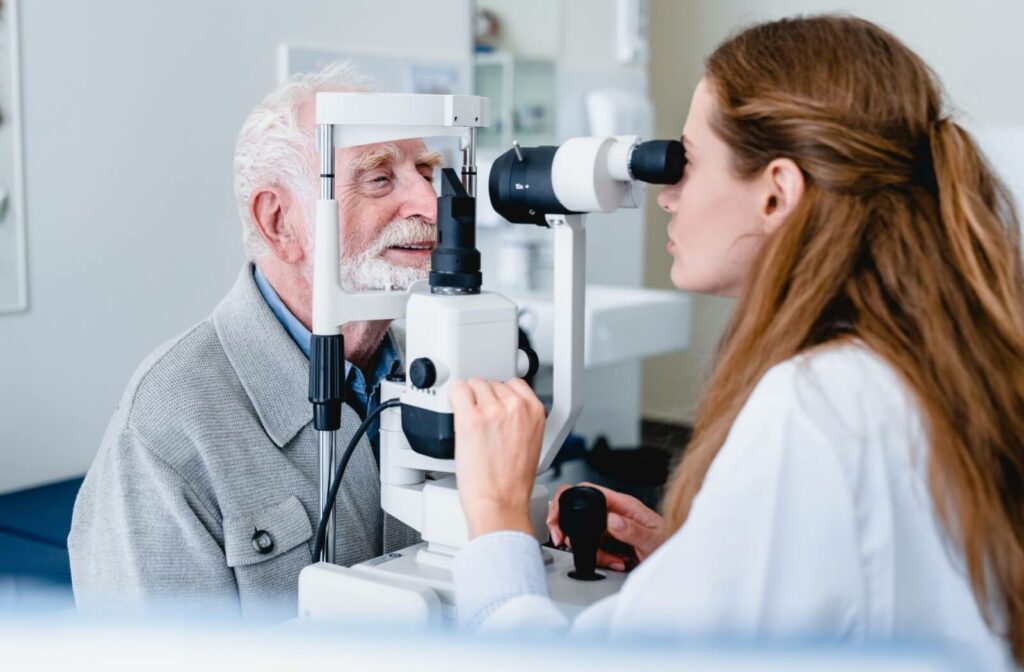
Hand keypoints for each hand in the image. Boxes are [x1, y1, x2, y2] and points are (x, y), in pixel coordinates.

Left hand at [450, 378, 545, 538]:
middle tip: (481, 423)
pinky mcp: (470, 418)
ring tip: (471, 424)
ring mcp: (492, 410)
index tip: (494, 405)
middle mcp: (516, 407)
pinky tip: (454, 409)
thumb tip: (501, 407)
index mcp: (535, 411)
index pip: (514, 383)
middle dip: (484, 399)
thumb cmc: (512, 483)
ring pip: (474, 384)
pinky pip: (458, 389)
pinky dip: (454, 396)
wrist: (499, 502)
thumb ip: (520, 419)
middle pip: (492, 383)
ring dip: (469, 399)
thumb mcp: (530, 443)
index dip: (500, 396)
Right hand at [547, 482, 663, 570]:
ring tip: (614, 560)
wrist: (679, 560)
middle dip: (569, 528)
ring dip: (593, 551)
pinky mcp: (611, 542)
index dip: (567, 498)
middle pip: (579, 512)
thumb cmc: (670, 542)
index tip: (556, 515)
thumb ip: (632, 530)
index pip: (587, 490)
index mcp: (623, 504)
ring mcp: (611, 527)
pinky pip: (594, 548)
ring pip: (585, 534)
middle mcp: (615, 512)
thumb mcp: (653, 539)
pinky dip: (601, 558)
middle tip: (564, 540)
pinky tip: (617, 562)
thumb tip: (611, 520)